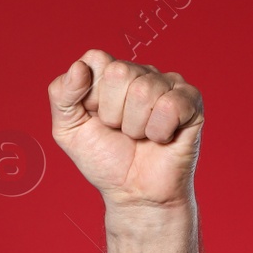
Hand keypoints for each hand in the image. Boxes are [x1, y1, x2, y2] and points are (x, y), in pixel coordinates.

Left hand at [48, 50, 203, 208]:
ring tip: (139, 137)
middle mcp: (141, 72)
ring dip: (135, 127)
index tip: (96, 118)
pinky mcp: (191, 101)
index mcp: (110, 73)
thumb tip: (79, 67)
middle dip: (112, 113)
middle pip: (119, 71)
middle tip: (120, 131)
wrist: (133, 193)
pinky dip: (159, 132)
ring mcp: (168, 84)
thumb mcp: (67, 130)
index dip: (91, 95)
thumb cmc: (105, 160)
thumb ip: (61, 95)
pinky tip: (161, 138)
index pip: (96, 59)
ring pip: (144, 90)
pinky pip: (170, 105)